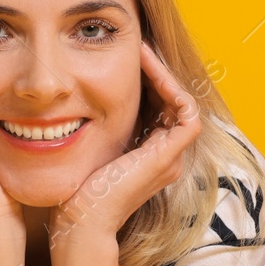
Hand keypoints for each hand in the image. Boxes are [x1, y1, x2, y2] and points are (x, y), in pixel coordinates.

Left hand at [49, 41, 202, 245]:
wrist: (81, 219)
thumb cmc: (77, 189)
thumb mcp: (92, 147)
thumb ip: (99, 127)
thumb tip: (79, 97)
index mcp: (151, 155)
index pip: (160, 107)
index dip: (148, 79)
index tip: (128, 57)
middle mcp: (167, 156)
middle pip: (172, 103)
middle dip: (156, 72)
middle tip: (138, 46)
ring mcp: (171, 158)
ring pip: (182, 103)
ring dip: (164, 74)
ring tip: (142, 51)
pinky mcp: (170, 157)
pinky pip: (187, 113)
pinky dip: (172, 89)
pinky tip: (150, 71)